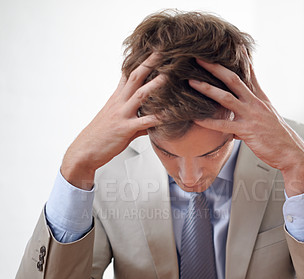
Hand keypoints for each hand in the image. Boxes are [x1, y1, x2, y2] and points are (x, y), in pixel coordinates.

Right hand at [61, 54, 164, 188]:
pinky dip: (157, 118)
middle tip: (163, 52)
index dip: (139, 61)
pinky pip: (144, 122)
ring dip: (155, 84)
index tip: (152, 51)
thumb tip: (150, 125)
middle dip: (149, 64)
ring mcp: (121, 115)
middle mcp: (118, 103)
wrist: (85, 151)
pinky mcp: (124, 129)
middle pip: (135, 77)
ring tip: (169, 76)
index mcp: (116, 99)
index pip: (127, 74)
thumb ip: (136, 122)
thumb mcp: (118, 125)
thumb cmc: (100, 138)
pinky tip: (169, 116)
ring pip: (140, 95)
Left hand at [189, 59, 303, 195]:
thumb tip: (236, 123)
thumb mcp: (268, 119)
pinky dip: (209, 122)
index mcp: (261, 99)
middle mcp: (255, 103)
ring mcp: (251, 116)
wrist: (291, 152)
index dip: (241, 60)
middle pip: (233, 80)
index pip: (249, 74)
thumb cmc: (278, 138)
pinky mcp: (247, 131)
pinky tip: (196, 119)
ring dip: (207, 89)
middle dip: (215, 68)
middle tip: (199, 58)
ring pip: (226, 98)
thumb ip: (251, 115)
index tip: (232, 46)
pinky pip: (224, 125)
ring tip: (191, 82)